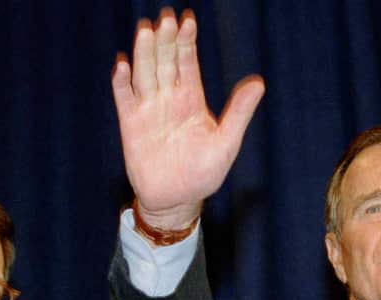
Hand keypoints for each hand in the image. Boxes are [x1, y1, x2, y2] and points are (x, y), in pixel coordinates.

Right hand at [111, 8, 263, 229]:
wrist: (176, 200)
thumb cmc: (204, 173)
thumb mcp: (227, 143)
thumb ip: (239, 112)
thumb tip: (258, 82)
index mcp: (192, 98)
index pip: (188, 62)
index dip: (187, 42)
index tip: (188, 20)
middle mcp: (168, 98)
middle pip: (164, 62)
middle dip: (165, 40)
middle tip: (166, 17)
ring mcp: (148, 109)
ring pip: (144, 74)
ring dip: (144, 53)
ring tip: (146, 30)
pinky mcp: (130, 125)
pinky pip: (124, 98)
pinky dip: (122, 82)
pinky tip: (122, 64)